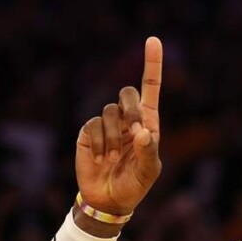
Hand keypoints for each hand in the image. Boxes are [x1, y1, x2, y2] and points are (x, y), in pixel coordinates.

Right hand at [75, 36, 162, 215]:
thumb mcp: (148, 171)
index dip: (152, 64)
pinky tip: (101, 159)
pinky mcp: (88, 133)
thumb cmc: (134, 184)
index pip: (151, 88)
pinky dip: (99, 144)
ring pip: (109, 111)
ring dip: (114, 136)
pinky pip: (93, 126)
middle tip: (134, 131)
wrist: (109, 200)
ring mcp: (107, 125)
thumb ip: (148, 151)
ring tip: (114, 158)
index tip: (153, 40)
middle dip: (131, 110)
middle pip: (127, 93)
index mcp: (148, 124)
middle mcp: (128, 120)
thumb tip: (141, 132)